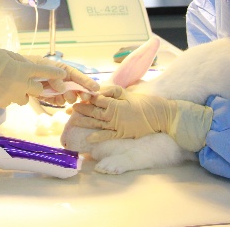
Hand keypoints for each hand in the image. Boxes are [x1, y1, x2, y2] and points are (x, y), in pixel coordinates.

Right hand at [0, 49, 65, 107]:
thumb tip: (27, 67)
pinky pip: (11, 101)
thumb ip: (20, 61)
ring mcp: (13, 96)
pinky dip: (8, 96)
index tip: (63, 75)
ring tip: (10, 86)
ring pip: (25, 98)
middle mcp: (22, 84)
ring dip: (22, 93)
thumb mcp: (7, 54)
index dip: (55, 74)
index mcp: (23, 70)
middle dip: (35, 86)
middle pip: (38, 89)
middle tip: (26, 80)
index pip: (45, 72)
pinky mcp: (4, 104)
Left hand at [22, 55, 99, 104]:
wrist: (16, 74)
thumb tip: (63, 88)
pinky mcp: (50, 97)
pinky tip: (54, 99)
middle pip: (77, 88)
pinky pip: (58, 102)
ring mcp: (57, 89)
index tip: (96, 88)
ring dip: (68, 98)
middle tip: (84, 97)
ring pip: (68, 97)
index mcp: (63, 70)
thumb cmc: (31, 65)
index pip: (78, 76)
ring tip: (63, 96)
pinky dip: (57, 101)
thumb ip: (54, 77)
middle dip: (81, 93)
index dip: (88, 82)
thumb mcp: (43, 68)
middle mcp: (62, 80)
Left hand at [71, 85, 212, 151]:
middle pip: (94, 111)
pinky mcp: (123, 134)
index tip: (76, 96)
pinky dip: (99, 137)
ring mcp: (119, 125)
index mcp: (116, 102)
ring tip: (73, 121)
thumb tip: (99, 91)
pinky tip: (89, 138)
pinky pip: (109, 136)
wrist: (160, 114)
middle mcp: (115, 114)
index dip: (85, 98)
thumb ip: (113, 92)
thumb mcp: (128, 93)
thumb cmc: (145, 102)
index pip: (97, 99)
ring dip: (85, 122)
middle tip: (69, 109)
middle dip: (81, 110)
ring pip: (98, 123)